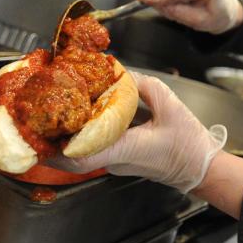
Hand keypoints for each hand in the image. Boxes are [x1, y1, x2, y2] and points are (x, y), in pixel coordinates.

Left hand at [51, 74, 226, 192]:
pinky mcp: (120, 159)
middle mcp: (115, 160)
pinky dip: (87, 132)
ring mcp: (116, 163)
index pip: (79, 156)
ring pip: (83, 150)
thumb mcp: (169, 105)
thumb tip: (119, 72)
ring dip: (69, 133)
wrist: (202, 169)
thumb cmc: (189, 144)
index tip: (41, 131)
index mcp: (125, 148)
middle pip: (74, 153)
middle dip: (54, 135)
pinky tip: (85, 113)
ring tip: (59, 108)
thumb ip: (142, 85)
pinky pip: (96, 147)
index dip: (55, 147)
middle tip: (42, 113)